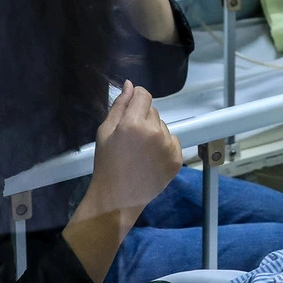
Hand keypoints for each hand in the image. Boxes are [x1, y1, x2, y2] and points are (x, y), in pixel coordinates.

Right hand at [92, 83, 180, 210]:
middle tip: (131, 138)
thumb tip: (130, 84)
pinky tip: (151, 158)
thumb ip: (119, 105)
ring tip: (141, 151)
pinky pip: (173, 140)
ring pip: (163, 126)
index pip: (144, 95)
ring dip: (154, 132)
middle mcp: (156, 132)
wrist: (118, 198)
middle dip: (143, 118)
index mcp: (134, 123)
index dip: (136, 99)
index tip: (130, 111)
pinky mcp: (177, 159)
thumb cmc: (107, 163)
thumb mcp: (105, 132)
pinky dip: (164, 145)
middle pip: (153, 111)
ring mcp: (169, 146)